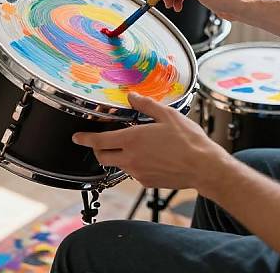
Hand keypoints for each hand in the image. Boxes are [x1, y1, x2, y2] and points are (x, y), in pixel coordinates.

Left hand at [72, 93, 226, 189]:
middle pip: (102, 157)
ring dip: (118, 155)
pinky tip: (149, 156)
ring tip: (135, 145)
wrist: (203, 167)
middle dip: (97, 149)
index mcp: (133, 140)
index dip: (85, 139)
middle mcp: (131, 158)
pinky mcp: (146, 182)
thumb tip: (132, 96)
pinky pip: (133, 172)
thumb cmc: (188, 140)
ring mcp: (138, 173)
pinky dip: (134, 164)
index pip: (99, 141)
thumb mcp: (167, 115)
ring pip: (118, 165)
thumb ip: (145, 105)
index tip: (77, 137)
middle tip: (102, 140)